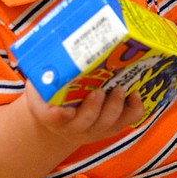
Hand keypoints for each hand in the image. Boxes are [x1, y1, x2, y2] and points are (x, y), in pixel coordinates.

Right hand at [23, 79, 143, 142]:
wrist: (62, 113)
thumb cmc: (52, 93)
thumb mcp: (42, 83)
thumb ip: (45, 72)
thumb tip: (56, 47)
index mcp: (50, 113)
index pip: (51, 118)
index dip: (58, 116)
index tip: (63, 110)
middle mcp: (72, 127)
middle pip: (84, 123)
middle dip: (93, 108)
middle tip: (99, 91)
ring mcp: (93, 130)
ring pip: (107, 124)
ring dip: (115, 106)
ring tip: (119, 89)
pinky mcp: (111, 127)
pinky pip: (127, 122)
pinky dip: (134, 109)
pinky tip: (134, 94)